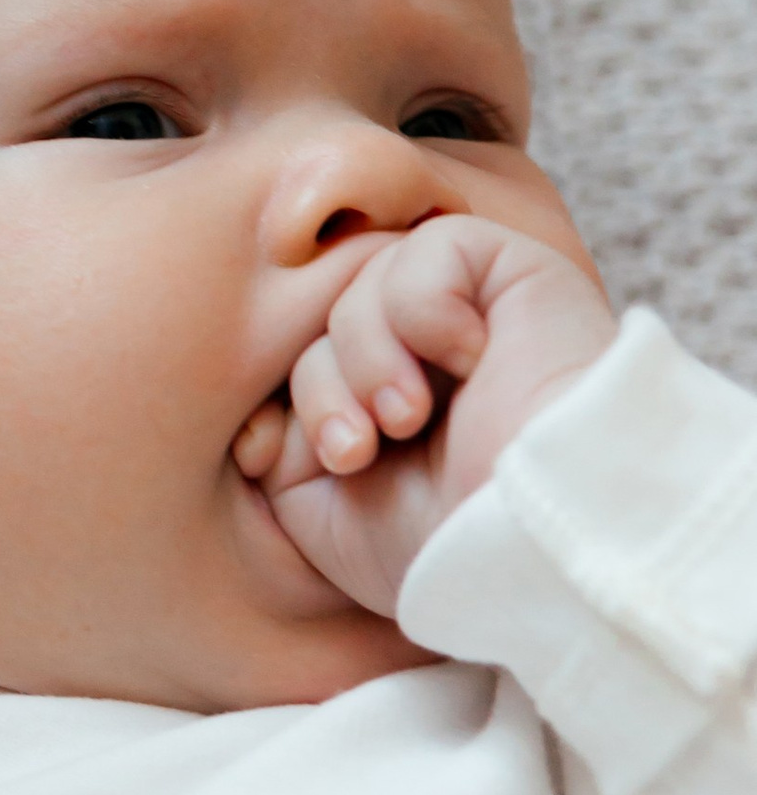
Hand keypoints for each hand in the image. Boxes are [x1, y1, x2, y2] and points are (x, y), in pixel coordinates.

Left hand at [233, 214, 616, 622]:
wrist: (532, 544)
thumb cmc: (441, 544)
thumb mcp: (325, 515)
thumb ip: (282, 447)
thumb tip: (262, 411)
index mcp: (390, 407)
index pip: (298, 364)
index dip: (275, 402)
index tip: (267, 458)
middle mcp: (430, 357)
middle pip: (321, 324)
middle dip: (318, 389)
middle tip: (353, 452)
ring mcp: (470, 312)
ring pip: (362, 286)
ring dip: (365, 358)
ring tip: (406, 420)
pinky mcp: (515, 272)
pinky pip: (426, 250)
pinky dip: (424, 309)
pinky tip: (467, 361)